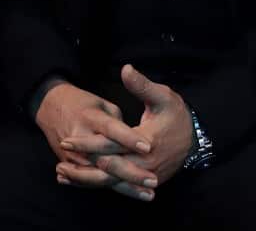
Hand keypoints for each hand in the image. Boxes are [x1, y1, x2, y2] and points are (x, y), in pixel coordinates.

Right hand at [34, 80, 154, 200]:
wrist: (51, 107)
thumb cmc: (83, 103)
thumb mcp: (102, 104)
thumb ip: (119, 123)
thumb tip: (134, 140)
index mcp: (90, 117)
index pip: (111, 129)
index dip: (128, 138)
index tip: (148, 147)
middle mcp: (80, 138)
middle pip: (107, 159)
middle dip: (131, 172)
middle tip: (153, 180)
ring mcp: (73, 155)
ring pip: (102, 175)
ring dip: (125, 187)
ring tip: (148, 194)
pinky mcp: (71, 165)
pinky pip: (94, 181)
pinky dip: (113, 188)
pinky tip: (133, 194)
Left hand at [58, 65, 194, 199]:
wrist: (196, 138)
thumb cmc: (176, 114)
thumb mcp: (162, 96)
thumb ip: (142, 85)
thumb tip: (126, 69)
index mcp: (146, 142)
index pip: (110, 146)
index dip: (87, 144)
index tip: (66, 139)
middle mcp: (144, 163)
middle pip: (107, 170)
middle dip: (81, 167)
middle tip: (59, 162)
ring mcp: (145, 175)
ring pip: (111, 183)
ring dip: (86, 180)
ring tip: (63, 175)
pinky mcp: (144, 181)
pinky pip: (118, 186)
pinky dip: (99, 184)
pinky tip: (81, 182)